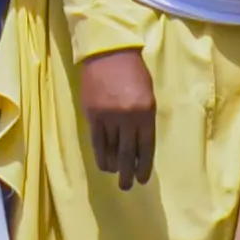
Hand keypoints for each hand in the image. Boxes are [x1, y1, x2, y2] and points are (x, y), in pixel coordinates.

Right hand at [78, 47, 158, 187]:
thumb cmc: (133, 72)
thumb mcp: (147, 95)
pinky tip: (103, 164)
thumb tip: (139, 143)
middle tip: (127, 186)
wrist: (108, 52)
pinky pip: (97, 140)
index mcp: (146, 113)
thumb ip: (144, 118)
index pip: (146, 147)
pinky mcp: (92, 114)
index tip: (142, 179)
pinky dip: (100, 154)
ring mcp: (108, 116)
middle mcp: (127, 118)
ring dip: (114, 165)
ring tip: (115, 176)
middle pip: (128, 153)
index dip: (144, 166)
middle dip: (128, 172)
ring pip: (111, 149)